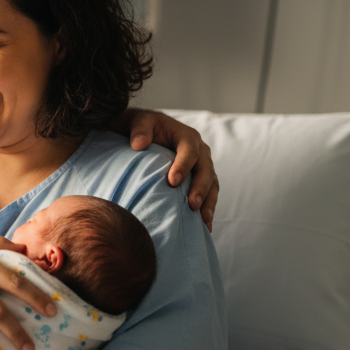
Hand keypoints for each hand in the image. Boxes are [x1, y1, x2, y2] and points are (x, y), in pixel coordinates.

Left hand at [119, 108, 217, 229]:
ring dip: (208, 202)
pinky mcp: (200, 180)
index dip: (183, 166)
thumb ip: (140, 130)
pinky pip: (209, 194)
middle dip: (200, 188)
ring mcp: (203, 166)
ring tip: (203, 221)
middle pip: (206, 170)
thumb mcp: (140, 122)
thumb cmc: (144, 128)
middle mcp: (200, 151)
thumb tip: (138, 144)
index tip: (172, 182)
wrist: (148, 134)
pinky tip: (205, 227)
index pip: (189, 151)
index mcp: (187, 136)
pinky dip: (208, 209)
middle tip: (191, 205)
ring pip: (212, 184)